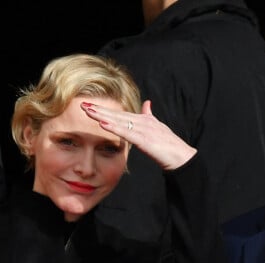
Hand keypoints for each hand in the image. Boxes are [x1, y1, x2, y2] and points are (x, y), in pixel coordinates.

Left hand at [81, 100, 196, 170]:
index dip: (105, 109)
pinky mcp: (144, 139)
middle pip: (116, 114)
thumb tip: (147, 103)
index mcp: (143, 120)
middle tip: (82, 105)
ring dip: (102, 115)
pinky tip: (102, 124)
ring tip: (87, 111)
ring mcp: (143, 130)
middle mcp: (142, 122)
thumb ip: (150, 115)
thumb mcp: (159, 127)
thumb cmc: (171, 146)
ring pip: (119, 121)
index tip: (89, 106)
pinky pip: (126, 133)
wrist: (182, 157)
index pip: (120, 114)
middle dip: (99, 109)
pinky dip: (114, 128)